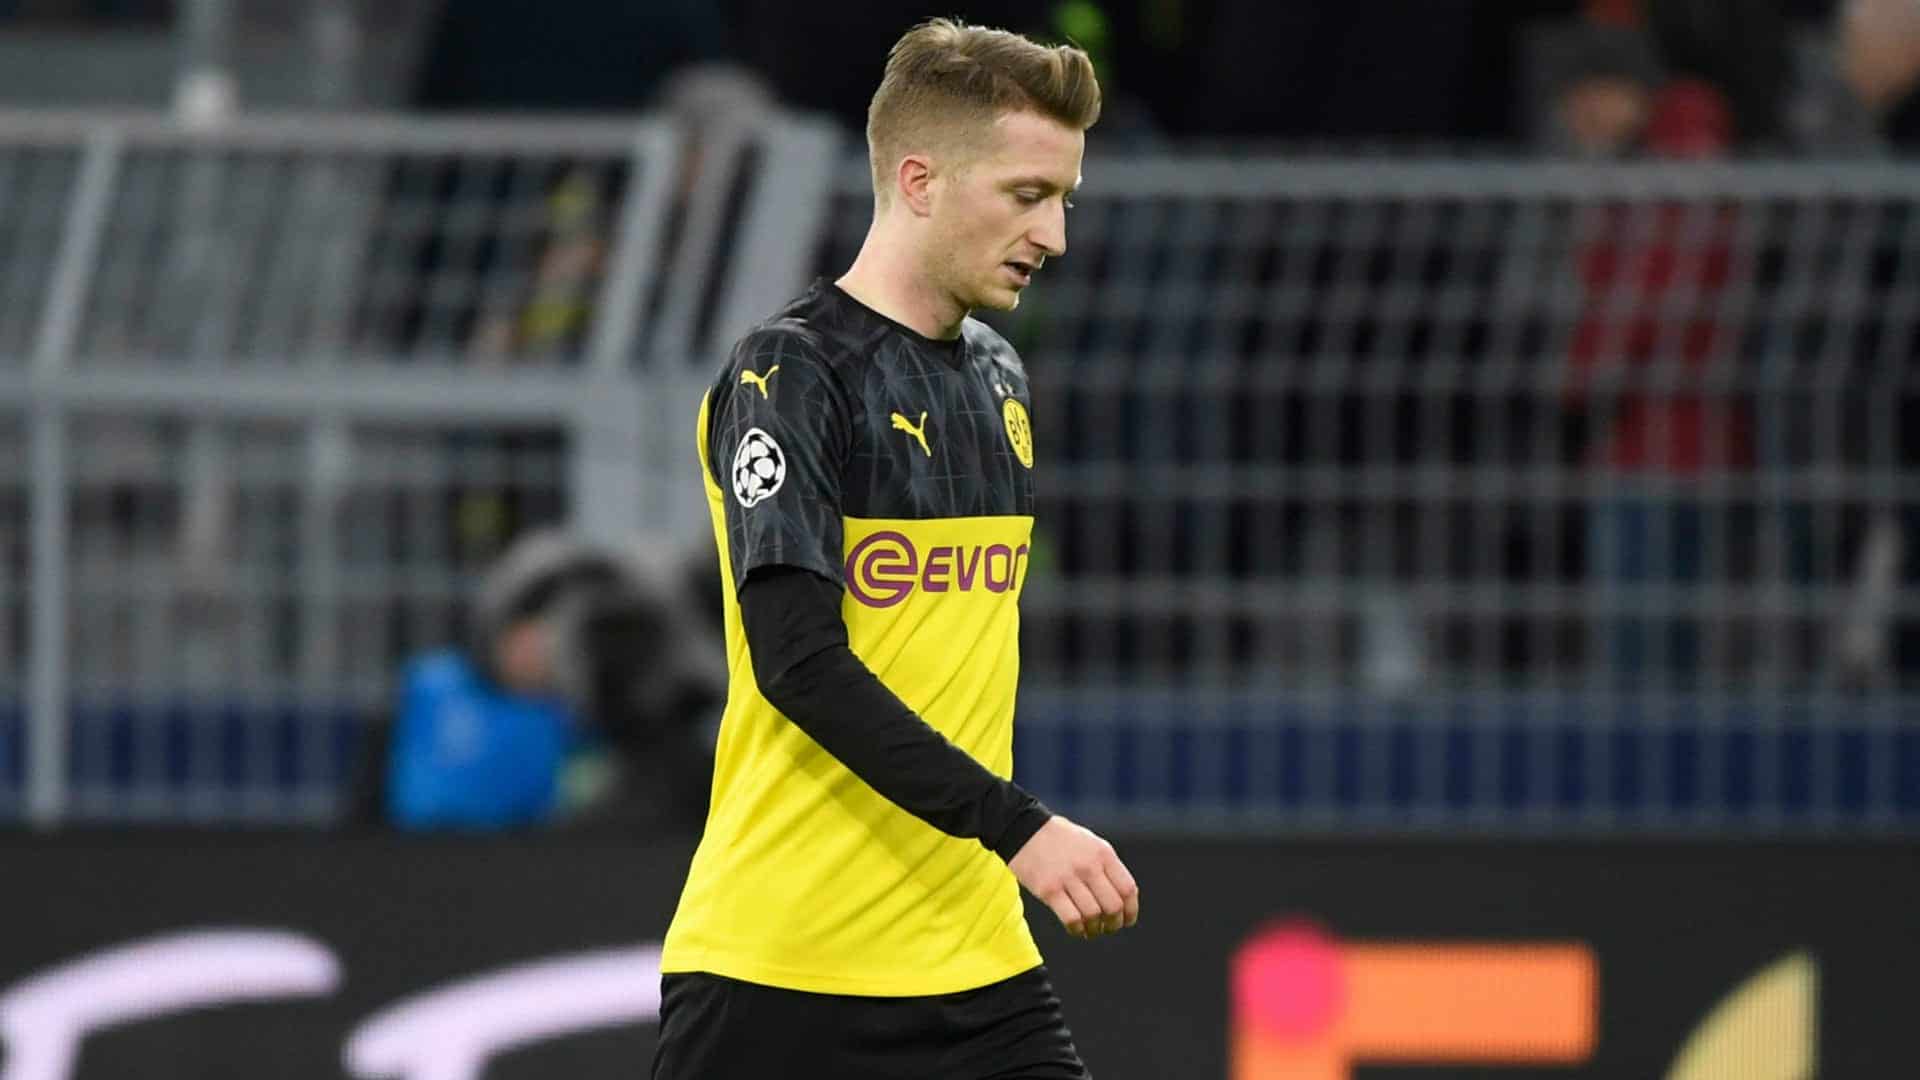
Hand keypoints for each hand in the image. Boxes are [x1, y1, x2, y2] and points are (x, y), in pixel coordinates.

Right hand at [1006, 816, 1139, 939]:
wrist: (1024, 829)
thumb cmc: (1061, 839)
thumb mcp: (1091, 844)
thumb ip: (1107, 867)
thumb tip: (1123, 899)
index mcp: (1103, 854)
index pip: (1128, 889)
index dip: (1131, 911)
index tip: (1126, 921)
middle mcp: (1089, 866)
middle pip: (1113, 906)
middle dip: (1114, 923)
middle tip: (1108, 927)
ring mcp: (1068, 878)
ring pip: (1093, 915)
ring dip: (1095, 929)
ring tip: (1091, 929)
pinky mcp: (1049, 890)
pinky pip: (1071, 919)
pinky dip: (1077, 929)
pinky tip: (1076, 928)